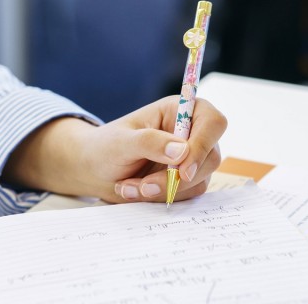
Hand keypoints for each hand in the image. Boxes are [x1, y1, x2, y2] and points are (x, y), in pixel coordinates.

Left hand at [3, 96, 226, 202]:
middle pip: (211, 157)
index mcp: (179, 110)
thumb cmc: (106, 146)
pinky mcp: (186, 181)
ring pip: (199, 180)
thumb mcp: (121, 141)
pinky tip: (135, 190)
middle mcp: (191, 133)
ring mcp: (191, 159)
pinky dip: (160, 197)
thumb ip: (150, 142)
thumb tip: (181, 151)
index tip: (182, 169)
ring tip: (130, 186)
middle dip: (177, 177)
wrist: (95, 170)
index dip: (204, 144)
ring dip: (164, 189)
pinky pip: (186, 195)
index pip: (212, 122)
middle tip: (144, 185)